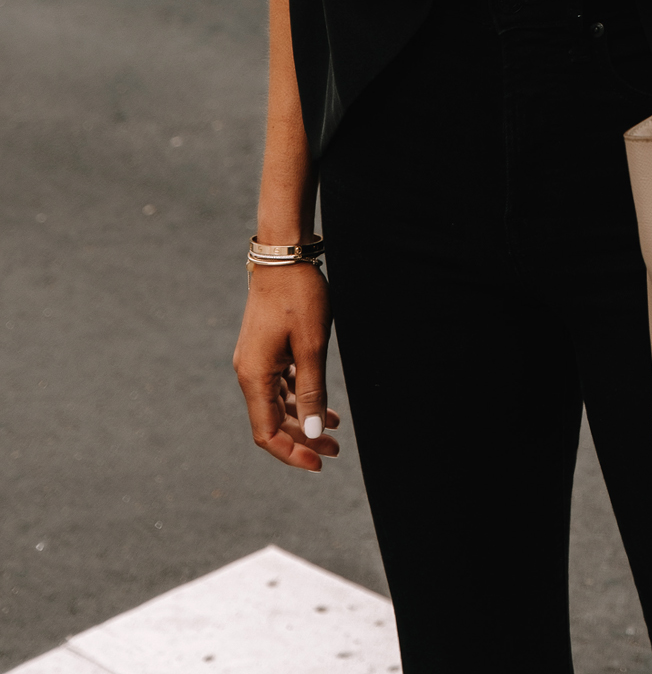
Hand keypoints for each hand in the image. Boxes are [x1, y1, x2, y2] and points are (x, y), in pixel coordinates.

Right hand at [232, 263, 339, 471]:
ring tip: (335, 428)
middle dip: (302, 439)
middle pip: (272, 421)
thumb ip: (311, 391)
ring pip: (277, 403)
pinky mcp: (266, 348)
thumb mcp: (312, 345)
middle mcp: (249, 372)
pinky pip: (280, 383)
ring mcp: (256, 359)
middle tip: (335, 449)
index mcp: (255, 376)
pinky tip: (323, 402)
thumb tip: (310, 435)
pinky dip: (300, 396)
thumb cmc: (299, 296)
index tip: (319, 463)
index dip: (291, 454)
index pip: (266, 433)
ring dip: (303, 418)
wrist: (284, 254)